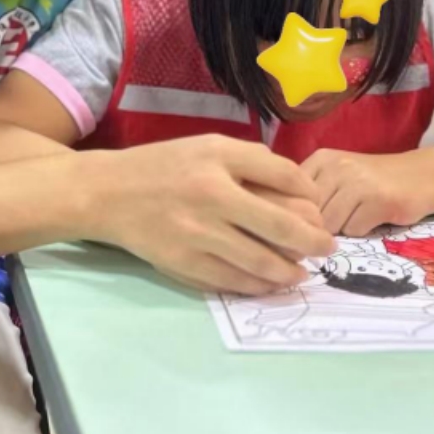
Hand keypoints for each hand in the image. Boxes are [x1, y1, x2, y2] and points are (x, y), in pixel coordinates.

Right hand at [93, 135, 334, 294]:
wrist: (105, 193)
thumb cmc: (164, 167)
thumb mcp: (207, 147)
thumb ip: (252, 161)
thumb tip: (300, 189)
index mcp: (219, 159)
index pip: (284, 176)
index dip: (310, 195)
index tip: (319, 209)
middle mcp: (210, 196)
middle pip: (281, 226)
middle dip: (313, 242)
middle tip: (328, 250)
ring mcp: (197, 234)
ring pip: (260, 261)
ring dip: (290, 271)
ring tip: (301, 273)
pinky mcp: (183, 263)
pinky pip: (232, 281)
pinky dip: (258, 285)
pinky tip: (271, 284)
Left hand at [300, 147, 433, 235]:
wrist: (422, 176)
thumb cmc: (374, 181)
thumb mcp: (338, 176)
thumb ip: (312, 192)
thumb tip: (285, 222)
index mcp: (321, 159)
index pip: (291, 197)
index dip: (300, 215)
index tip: (315, 218)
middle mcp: (337, 167)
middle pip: (311, 215)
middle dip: (322, 226)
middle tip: (341, 221)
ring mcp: (359, 182)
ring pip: (331, 225)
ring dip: (343, 229)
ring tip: (358, 217)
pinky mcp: (379, 200)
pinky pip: (355, 230)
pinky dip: (363, 230)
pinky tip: (374, 218)